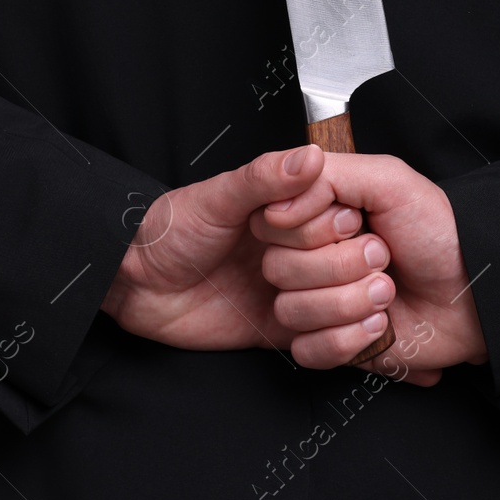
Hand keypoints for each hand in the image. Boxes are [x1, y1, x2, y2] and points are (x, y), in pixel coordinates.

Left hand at [101, 144, 344, 350]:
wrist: (137, 288)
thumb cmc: (170, 231)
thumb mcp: (215, 198)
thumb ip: (263, 177)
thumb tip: (309, 157)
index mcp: (295, 209)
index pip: (347, 216)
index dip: (333, 229)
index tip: (307, 231)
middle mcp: (306, 248)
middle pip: (362, 259)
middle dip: (340, 271)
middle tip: (294, 272)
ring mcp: (303, 288)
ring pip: (358, 301)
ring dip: (343, 308)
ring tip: (316, 306)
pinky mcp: (292, 327)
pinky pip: (336, 341)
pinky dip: (339, 342)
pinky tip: (325, 336)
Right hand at [253, 153, 487, 384]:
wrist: (474, 295)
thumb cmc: (438, 234)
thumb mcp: (389, 180)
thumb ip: (327, 175)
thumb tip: (276, 203)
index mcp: (316, 217)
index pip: (271, 223)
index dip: (313, 228)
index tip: (356, 222)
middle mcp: (310, 258)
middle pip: (278, 268)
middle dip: (339, 266)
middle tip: (383, 257)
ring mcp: (317, 303)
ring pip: (291, 310)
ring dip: (348, 302)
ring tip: (387, 292)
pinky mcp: (329, 344)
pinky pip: (307, 350)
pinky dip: (348, 340)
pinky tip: (379, 326)